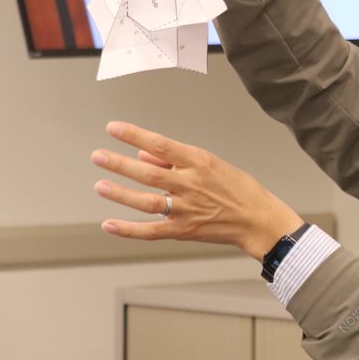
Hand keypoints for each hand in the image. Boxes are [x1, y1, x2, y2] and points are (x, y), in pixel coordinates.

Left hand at [91, 121, 302, 259]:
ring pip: (147, 201)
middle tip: (98, 156)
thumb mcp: (212, 165)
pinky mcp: (185, 231)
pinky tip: (109, 224)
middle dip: (120, 164)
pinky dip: (129, 230)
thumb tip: (144, 155)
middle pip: (149, 173)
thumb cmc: (239, 189)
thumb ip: (176, 160)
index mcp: (199, 162)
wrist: (259, 220)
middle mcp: (191, 184)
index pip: (161, 144)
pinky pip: (151, 231)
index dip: (134, 135)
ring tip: (101, 186)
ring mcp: (187, 209)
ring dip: (121, 194)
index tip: (113, 128)